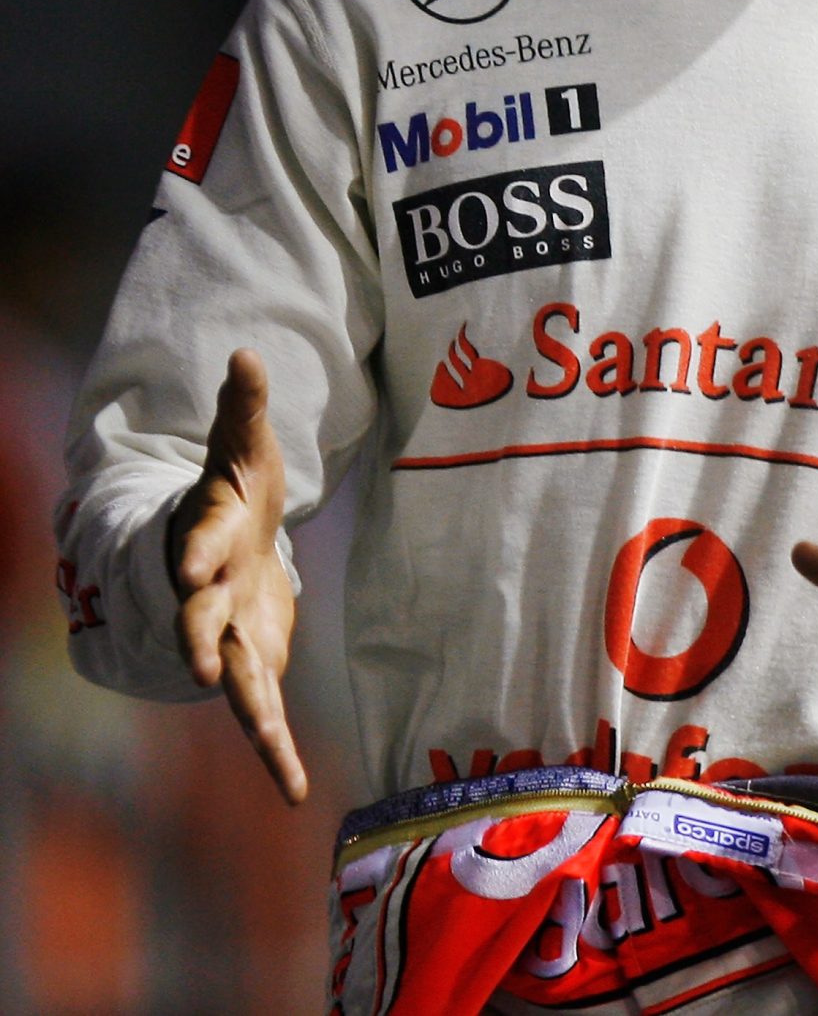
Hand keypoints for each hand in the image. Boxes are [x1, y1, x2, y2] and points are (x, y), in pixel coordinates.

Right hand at [168, 349, 306, 804]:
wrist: (227, 540)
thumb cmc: (237, 489)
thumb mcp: (245, 444)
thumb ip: (244, 405)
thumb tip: (246, 354)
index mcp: (209, 541)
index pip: (199, 545)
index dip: (197, 553)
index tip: (193, 565)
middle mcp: (208, 598)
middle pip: (200, 624)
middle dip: (200, 643)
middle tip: (199, 668)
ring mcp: (226, 637)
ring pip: (236, 683)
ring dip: (253, 717)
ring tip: (273, 757)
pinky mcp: (252, 662)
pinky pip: (264, 714)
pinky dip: (276, 753)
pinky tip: (296, 792)